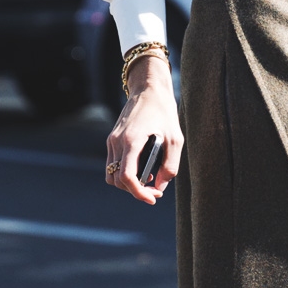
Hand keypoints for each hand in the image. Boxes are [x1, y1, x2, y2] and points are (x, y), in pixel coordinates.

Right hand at [106, 55, 183, 203]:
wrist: (148, 89)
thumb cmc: (164, 112)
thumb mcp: (175, 139)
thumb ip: (170, 166)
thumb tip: (160, 187)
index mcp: (131, 141)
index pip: (126, 177)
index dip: (138, 193)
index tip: (153, 198)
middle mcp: (116, 142)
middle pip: (117, 181)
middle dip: (135, 190)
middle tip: (156, 192)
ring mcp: (111, 141)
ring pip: (112, 175)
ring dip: (129, 184)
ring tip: (150, 181)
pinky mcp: (112, 140)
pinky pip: (113, 165)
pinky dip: (125, 173)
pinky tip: (143, 170)